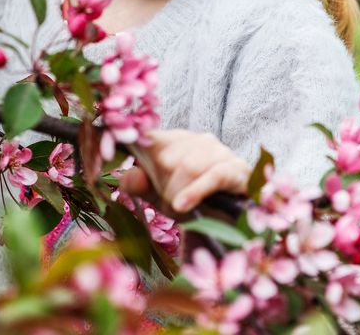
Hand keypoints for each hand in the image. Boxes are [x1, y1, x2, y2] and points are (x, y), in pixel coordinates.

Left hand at [121, 129, 249, 214]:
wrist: (232, 222)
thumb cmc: (193, 203)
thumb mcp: (162, 197)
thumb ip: (143, 186)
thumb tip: (125, 176)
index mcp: (178, 141)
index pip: (152, 137)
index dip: (138, 145)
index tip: (122, 148)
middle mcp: (199, 140)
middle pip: (168, 156)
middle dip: (162, 184)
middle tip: (166, 203)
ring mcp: (221, 152)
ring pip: (189, 166)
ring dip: (179, 191)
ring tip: (178, 208)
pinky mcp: (237, 169)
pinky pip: (213, 175)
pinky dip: (195, 191)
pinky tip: (182, 205)